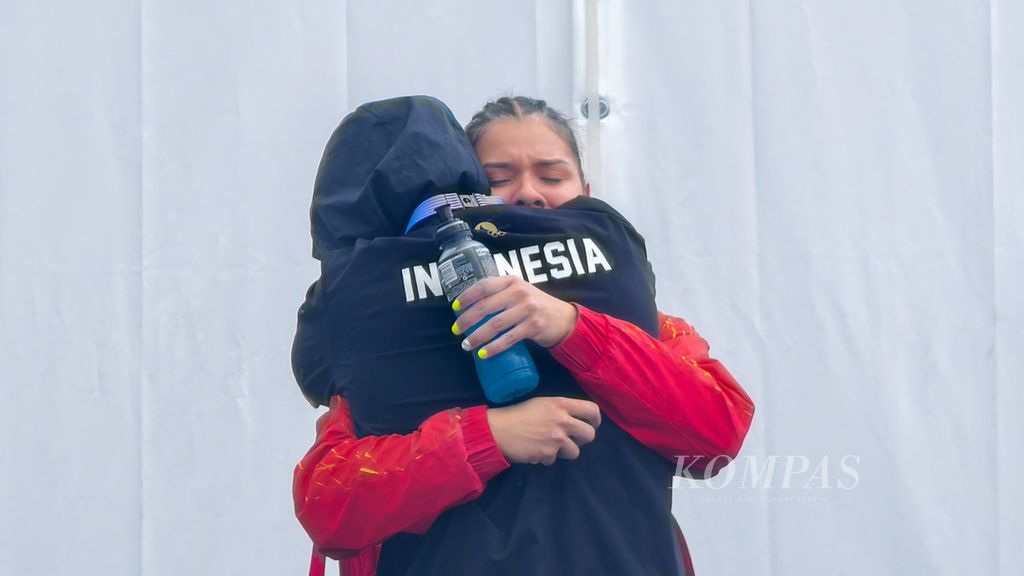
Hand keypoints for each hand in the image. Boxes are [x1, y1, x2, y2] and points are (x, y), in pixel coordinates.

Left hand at [452, 276, 578, 357]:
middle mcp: (519, 292)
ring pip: (494, 324)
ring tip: (466, 345)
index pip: (483, 286)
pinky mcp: (533, 326)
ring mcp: (527, 309)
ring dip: (477, 336)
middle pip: (485, 306)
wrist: (564, 319)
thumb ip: (500, 295)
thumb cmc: (536, 306)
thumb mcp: (520, 293)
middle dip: (467, 320)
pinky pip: (508, 338)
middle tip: (456, 331)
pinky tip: (483, 354)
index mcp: (512, 281)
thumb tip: (471, 309)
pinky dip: (493, 348)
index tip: (455, 308)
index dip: (466, 297)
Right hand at [486, 396, 601, 464]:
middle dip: (582, 439)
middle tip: (572, 439)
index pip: (592, 410)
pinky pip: (554, 460)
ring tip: (548, 445)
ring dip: (563, 451)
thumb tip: (575, 420)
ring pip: (575, 451)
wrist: (499, 429)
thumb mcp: (542, 404)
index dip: (595, 420)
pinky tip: (535, 450)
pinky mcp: (548, 453)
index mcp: (561, 404)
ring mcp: (556, 438)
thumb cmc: (518, 414)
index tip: (592, 425)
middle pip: (589, 435)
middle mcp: (562, 420)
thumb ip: (560, 410)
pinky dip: (546, 458)